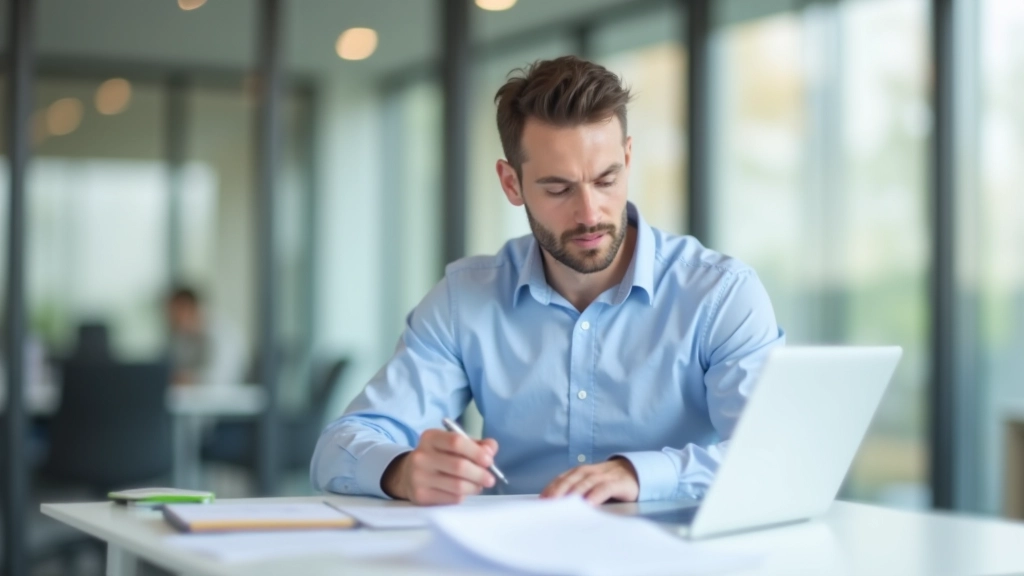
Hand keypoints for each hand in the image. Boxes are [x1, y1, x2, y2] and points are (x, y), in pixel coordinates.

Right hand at [381, 429, 497, 504]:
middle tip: (490, 479)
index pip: (456, 442)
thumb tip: (491, 449)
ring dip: (474, 487)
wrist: (408, 475)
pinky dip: (463, 496)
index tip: (489, 460)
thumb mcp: (453, 445)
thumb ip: (475, 444)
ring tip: (478, 486)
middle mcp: (421, 456)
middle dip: (480, 474)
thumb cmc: (438, 457)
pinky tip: (463, 492)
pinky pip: (451, 498)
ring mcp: (419, 477)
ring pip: (457, 486)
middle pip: (459, 466)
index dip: (476, 452)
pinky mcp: (421, 496)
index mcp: (430, 438)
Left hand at [540, 458, 639, 504]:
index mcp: (582, 472)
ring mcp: (605, 476)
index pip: (563, 478)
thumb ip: (577, 491)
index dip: (552, 488)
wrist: (636, 471)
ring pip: (586, 482)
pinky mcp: (619, 483)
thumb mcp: (591, 484)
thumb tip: (557, 506)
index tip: (542, 500)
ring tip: (565, 504)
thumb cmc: (609, 482)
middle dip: (558, 491)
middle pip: (571, 479)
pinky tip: (589, 504)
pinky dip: (595, 495)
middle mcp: (591, 471)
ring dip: (574, 493)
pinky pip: (605, 488)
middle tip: (549, 504)